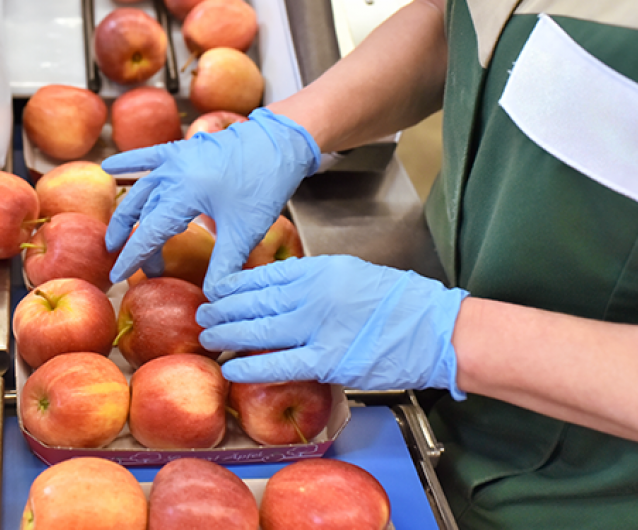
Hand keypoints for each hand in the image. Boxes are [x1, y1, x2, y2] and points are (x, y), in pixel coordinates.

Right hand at [101, 108, 319, 294]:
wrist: (280, 143)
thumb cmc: (264, 184)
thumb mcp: (244, 231)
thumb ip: (224, 265)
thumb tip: (212, 297)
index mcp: (184, 192)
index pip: (149, 232)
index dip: (133, 257)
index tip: (118, 276)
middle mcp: (172, 172)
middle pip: (142, 212)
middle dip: (131, 240)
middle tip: (126, 263)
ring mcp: (176, 157)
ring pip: (141, 188)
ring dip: (128, 212)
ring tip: (117, 235)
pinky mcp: (184, 149)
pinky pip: (148, 155)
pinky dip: (129, 162)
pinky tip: (108, 166)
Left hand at [197, 255, 468, 398]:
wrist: (435, 328)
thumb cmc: (397, 301)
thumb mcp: (350, 273)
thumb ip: (314, 280)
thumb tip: (279, 288)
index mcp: (318, 270)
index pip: (262, 276)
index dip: (232, 287)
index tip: (216, 292)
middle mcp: (312, 295)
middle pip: (253, 302)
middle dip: (222, 310)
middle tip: (202, 316)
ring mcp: (318, 327)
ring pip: (259, 331)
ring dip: (228, 336)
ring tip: (208, 339)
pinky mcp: (329, 360)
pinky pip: (280, 364)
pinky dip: (251, 367)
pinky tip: (231, 368)